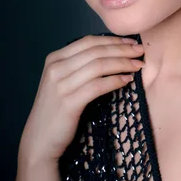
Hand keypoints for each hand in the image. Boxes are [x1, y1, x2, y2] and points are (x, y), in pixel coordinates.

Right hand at [17, 35, 144, 166]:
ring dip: (122, 63)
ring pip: (99, 66)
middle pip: (96, 51)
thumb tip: (111, 53)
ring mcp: (61, 85)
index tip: (131, 42)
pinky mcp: (68, 102)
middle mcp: (56, 68)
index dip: (112, 40)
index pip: (88, 41)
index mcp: (55, 59)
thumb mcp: (62, 81)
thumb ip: (79, 66)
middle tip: (140, 51)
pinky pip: (97, 86)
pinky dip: (115, 81)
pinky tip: (127, 81)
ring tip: (138, 65)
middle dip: (122, 49)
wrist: (40, 140)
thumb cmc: (56, 110)